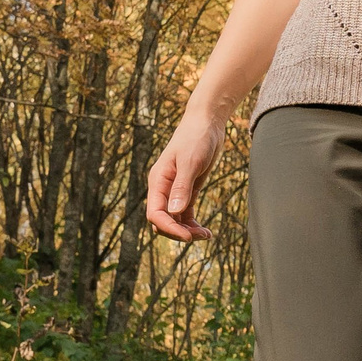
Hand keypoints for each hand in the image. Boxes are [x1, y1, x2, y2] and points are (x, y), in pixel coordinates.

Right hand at [145, 114, 225, 241]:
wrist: (206, 124)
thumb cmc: (196, 138)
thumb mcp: (191, 162)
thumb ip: (182, 187)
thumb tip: (174, 212)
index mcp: (158, 181)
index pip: (155, 213)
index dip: (169, 228)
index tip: (187, 236)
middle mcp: (163, 188)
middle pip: (163, 220)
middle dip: (178, 232)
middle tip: (201, 236)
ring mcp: (174, 190)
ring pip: (174, 219)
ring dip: (187, 230)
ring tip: (206, 235)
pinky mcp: (187, 190)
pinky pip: (184, 213)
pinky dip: (192, 223)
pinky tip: (205, 230)